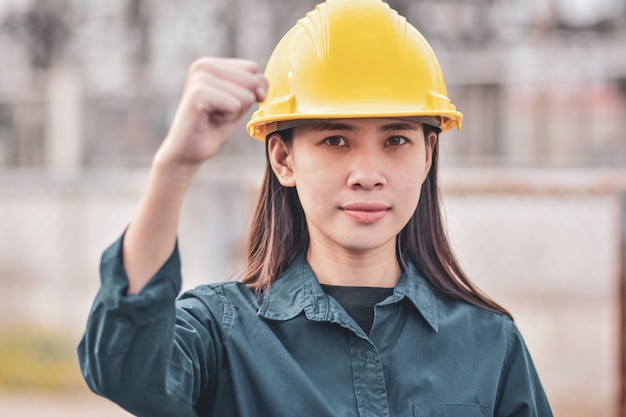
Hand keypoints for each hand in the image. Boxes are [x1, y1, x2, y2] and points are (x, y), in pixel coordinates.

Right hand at [155, 57, 266, 174]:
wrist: (187, 151)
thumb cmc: (214, 127)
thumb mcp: (240, 103)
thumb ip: (255, 87)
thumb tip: (260, 86)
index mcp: (212, 63)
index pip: (252, 69)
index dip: (248, 92)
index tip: (226, 104)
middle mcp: (203, 65)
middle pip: (252, 80)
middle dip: (242, 104)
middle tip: (219, 113)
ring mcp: (199, 78)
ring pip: (245, 94)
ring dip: (234, 113)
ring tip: (214, 117)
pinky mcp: (198, 94)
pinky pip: (235, 105)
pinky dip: (228, 119)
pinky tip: (209, 120)